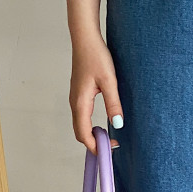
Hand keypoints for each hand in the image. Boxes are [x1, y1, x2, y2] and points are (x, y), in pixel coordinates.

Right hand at [70, 33, 122, 152]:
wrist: (85, 39)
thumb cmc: (96, 56)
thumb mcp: (109, 80)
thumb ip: (113, 103)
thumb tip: (117, 125)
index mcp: (80, 102)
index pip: (83, 133)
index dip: (94, 146)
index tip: (109, 152)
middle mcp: (75, 103)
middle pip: (80, 132)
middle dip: (93, 144)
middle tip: (112, 147)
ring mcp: (75, 99)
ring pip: (80, 125)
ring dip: (92, 135)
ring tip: (109, 138)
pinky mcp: (79, 94)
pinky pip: (82, 117)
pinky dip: (90, 126)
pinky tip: (103, 125)